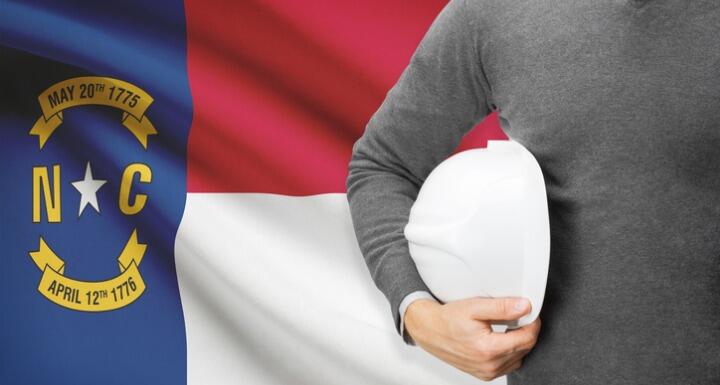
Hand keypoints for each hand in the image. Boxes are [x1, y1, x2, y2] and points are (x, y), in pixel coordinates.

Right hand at [404, 297, 540, 381]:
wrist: (429, 330)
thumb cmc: (448, 319)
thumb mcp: (474, 306)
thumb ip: (502, 307)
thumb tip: (525, 307)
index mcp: (488, 349)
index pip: (527, 338)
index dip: (533, 323)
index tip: (530, 312)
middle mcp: (489, 365)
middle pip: (524, 348)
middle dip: (526, 331)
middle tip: (518, 316)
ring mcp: (486, 372)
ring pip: (518, 358)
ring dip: (518, 343)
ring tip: (507, 328)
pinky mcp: (484, 375)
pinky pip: (508, 365)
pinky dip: (509, 353)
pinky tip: (499, 340)